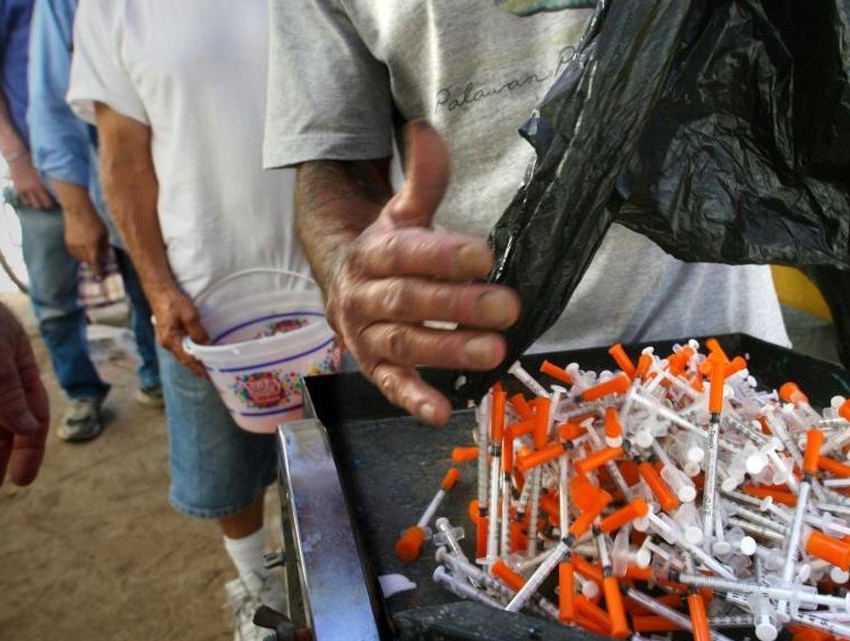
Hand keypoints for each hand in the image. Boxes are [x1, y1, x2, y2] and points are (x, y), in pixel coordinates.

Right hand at [7, 155, 55, 209]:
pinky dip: (27, 200)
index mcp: (41, 185)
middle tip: (49, 204)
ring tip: (40, 202)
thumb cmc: (33, 160)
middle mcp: (32, 190)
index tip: (57, 203)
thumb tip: (58, 185)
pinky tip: (31, 199)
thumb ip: (49, 179)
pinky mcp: (17, 189)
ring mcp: (24, 190)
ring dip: (36, 203)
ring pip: (31, 204)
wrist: (17, 156)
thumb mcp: (44, 170)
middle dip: (45, 205)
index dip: (53, 203)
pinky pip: (23, 200)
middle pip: (40, 205)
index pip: (48, 202)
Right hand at [62, 202, 109, 275]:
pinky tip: (82, 246)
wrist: (78, 211)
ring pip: (79, 257)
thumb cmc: (94, 221)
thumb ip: (105, 246)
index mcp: (92, 247)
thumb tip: (105, 256)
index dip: (98, 272)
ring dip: (86, 256)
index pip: (95, 264)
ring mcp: (72, 245)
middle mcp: (81, 248)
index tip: (101, 278)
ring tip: (90, 248)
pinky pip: (73, 252)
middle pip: (87, 261)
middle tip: (99, 257)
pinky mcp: (67, 242)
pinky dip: (79, 252)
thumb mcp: (105, 233)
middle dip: (93, 261)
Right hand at [148, 284, 209, 376]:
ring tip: (206, 364)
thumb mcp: (190, 316)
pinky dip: (189, 351)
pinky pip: (179, 346)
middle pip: (184, 359)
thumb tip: (207, 345)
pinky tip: (197, 350)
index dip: (199, 370)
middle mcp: (166, 343)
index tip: (210, 377)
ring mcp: (165, 338)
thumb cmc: (173, 301)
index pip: (187, 361)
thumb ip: (198, 332)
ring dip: (193, 359)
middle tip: (211, 373)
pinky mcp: (167, 332)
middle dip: (196, 367)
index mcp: (171, 341)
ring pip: (181, 353)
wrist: (159, 289)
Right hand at [325, 121, 519, 425]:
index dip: (442, 254)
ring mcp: (365, 335)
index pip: (406, 253)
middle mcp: (362, 296)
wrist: (341, 281)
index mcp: (371, 252)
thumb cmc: (387, 246)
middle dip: (457, 305)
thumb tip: (425, 129)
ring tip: (494, 353)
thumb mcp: (400, 210)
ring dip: (447, 351)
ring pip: (404, 343)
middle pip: (409, 301)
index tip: (484, 254)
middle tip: (508, 307)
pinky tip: (444, 412)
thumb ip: (422, 179)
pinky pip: (390, 385)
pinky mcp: (372, 366)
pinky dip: (413, 400)